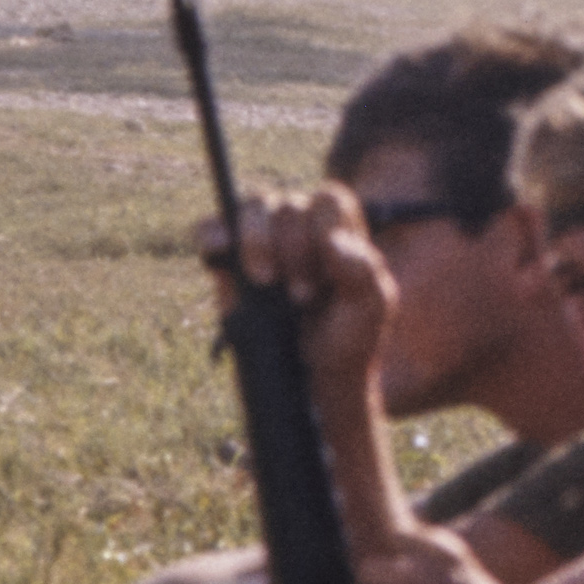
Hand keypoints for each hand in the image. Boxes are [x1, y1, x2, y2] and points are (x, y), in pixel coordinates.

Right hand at [208, 184, 393, 407]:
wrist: (309, 384)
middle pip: (289, 205)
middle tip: (303, 297)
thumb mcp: (371, 309)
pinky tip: (220, 250)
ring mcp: (262, 243)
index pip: (328, 199)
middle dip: (295, 251)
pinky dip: (213, 233)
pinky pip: (212, 229)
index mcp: (339, 231)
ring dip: (258, 240)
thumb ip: (362, 271)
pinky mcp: (228, 264)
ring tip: (266, 281)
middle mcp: (300, 228)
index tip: (326, 276)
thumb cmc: (346, 342)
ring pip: (252, 207)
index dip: (323, 231)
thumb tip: (332, 240)